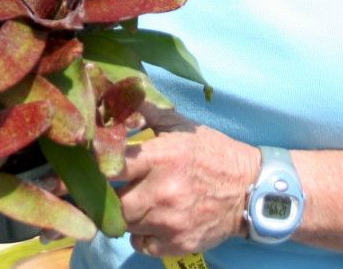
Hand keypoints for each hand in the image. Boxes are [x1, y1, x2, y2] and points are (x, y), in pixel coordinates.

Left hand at [114, 106, 259, 257]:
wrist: (248, 188)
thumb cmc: (211, 151)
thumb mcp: (180, 125)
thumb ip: (147, 111)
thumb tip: (117, 96)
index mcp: (162, 156)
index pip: (114, 165)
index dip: (99, 166)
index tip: (94, 165)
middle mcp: (164, 191)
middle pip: (115, 203)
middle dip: (112, 195)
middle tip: (118, 187)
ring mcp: (171, 222)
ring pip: (126, 225)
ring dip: (127, 214)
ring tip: (139, 200)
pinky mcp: (178, 244)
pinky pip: (141, 245)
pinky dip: (141, 235)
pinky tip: (152, 220)